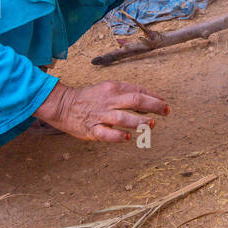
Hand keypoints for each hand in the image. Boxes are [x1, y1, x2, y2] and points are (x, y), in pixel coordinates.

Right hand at [35, 80, 168, 142]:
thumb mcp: (108, 89)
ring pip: (122, 117)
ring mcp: (100, 115)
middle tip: (165, 111)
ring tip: (151, 124)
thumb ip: (127, 94)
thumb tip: (151, 101)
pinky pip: (106, 133)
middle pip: (134, 100)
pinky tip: (127, 138)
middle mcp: (109, 101)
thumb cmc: (90, 98)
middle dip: (153, 106)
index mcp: (113, 89)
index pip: (138, 90)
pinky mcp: (92, 129)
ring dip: (138, 121)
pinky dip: (117, 136)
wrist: (62, 105)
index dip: (154, 97)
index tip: (164, 104)